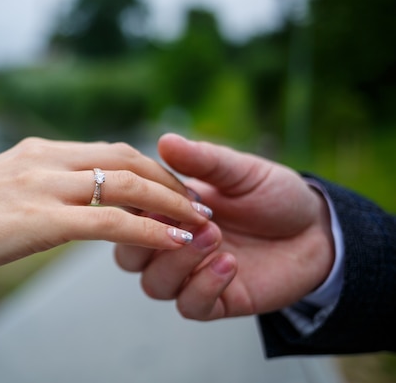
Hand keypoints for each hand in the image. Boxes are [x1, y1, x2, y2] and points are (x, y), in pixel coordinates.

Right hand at [0, 137, 211, 313]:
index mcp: (38, 151)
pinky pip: (109, 222)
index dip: (150, 166)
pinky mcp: (40, 220)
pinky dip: (148, 229)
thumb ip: (34, 188)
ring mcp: (42, 187)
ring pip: (126, 184)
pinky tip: (174, 239)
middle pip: (127, 157)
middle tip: (198, 202)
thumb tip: (60, 203)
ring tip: (200, 221)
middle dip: (170, 180)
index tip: (173, 187)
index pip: (109, 149)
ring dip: (170, 202)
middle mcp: (45, 159)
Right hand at [114, 133, 334, 319]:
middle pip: (128, 256)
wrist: (318, 230)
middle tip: (184, 221)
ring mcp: (191, 276)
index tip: (158, 193)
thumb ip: (203, 161)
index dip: (135, 206)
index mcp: (168, 212)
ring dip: (178, 261)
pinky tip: (230, 263)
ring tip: (214, 235)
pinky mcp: (216, 302)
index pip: (130, 214)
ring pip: (154, 284)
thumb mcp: (239, 171)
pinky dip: (204, 285)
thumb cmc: (274, 195)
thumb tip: (166, 140)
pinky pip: (191, 305)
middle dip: (148, 239)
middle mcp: (171, 246)